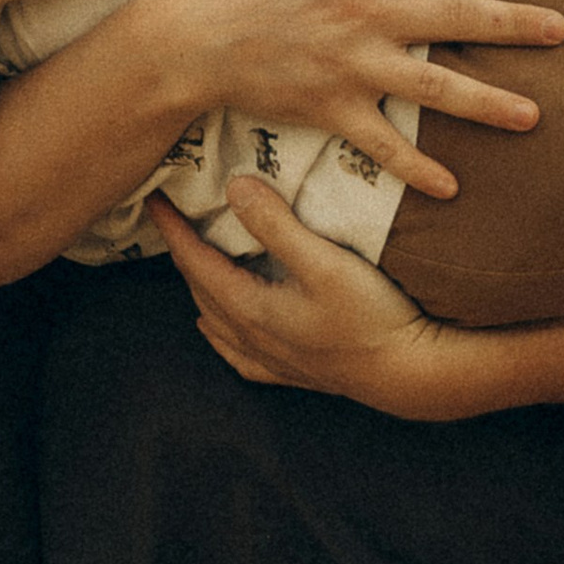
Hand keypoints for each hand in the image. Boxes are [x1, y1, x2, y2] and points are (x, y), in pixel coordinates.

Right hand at [150, 0, 563, 201]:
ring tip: (534, 115)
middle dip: (514, 24)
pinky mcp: (332, 109)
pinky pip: (383, 144)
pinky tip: (452, 187)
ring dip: (488, 103)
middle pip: (456, 17)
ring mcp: (353, 66)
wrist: (186, 38)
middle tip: (562, 30)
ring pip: (435, 87)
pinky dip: (417, 168)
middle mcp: (366, 14)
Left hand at [150, 178, 500, 418]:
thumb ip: (277, 225)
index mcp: (250, 308)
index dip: (173, 229)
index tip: (153, 199)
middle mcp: (251, 337)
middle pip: (200, 290)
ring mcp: (271, 359)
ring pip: (216, 321)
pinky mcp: (293, 372)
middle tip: (173, 221)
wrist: (410, 374)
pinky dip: (222, 334)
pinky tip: (224, 329)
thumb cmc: (371, 315)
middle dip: (182, 253)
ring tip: (196, 263)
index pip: (195, 262)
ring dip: (200, 289)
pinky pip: (239, 354)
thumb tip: (235, 188)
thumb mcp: (324, 261)